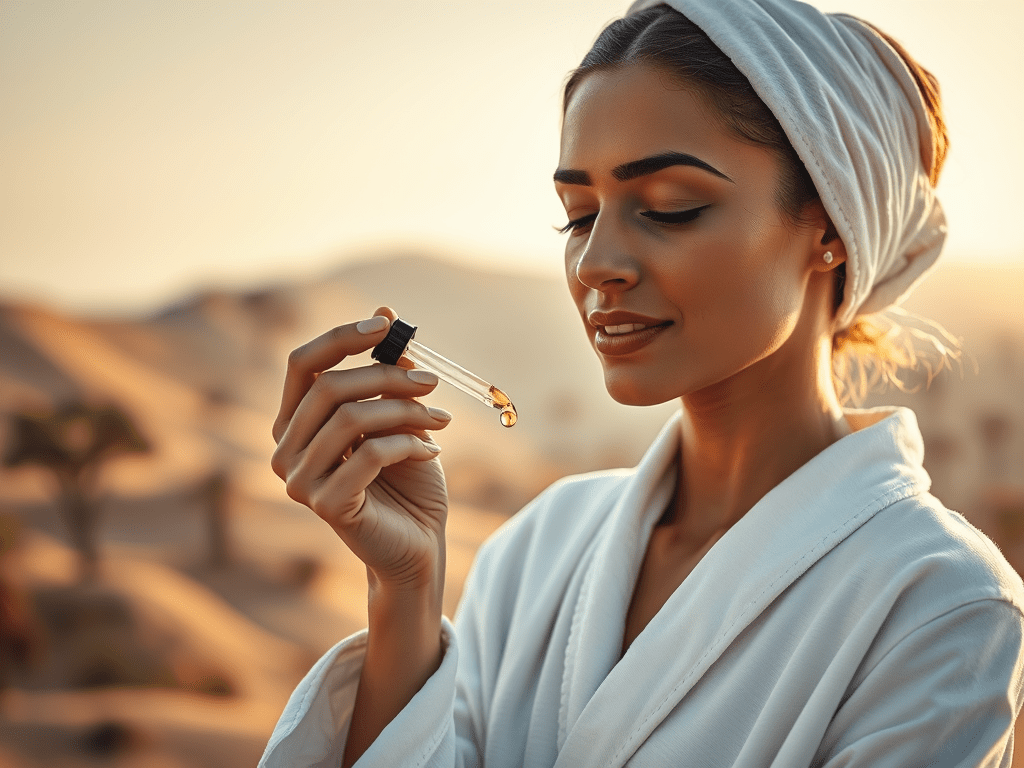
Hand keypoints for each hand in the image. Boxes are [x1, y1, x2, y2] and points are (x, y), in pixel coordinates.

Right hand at [270, 307, 451, 589]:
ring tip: (441, 421)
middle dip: (387, 376)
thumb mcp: (399, 417)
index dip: (341, 338)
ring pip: (352, 419)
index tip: (386, 325)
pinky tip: (431, 452)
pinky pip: (370, 454)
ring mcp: (300, 481)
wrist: (420, 543)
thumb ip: (386, 373)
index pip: (302, 364)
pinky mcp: (326, 505)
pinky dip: (409, 444)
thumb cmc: (407, 479)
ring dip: (406, 411)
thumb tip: (385, 312)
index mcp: (296, 423)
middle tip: (433, 381)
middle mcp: (286, 450)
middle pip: (329, 387)